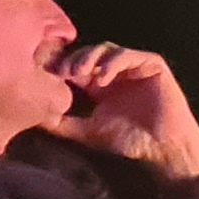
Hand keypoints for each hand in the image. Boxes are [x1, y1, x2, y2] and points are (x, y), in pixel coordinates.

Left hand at [37, 42, 198, 178]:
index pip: (77, 66)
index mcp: (101, 84)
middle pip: (89, 53)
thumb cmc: (130, 142)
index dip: (62, 67)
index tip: (45, 74)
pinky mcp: (152, 64)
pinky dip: (113, 63)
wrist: (164, 149)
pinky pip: (129, 55)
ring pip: (107, 49)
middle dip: (73, 59)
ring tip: (79, 72)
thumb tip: (34, 117)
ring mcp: (135, 66)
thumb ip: (63, 123)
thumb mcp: (88, 131)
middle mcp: (117, 72)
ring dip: (91, 57)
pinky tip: (102, 79)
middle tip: (61, 72)